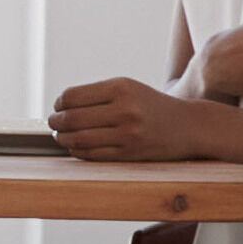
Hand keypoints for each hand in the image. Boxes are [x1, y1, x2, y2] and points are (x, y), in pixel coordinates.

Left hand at [51, 74, 197, 165]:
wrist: (188, 126)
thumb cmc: (150, 105)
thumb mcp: (127, 88)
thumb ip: (96, 94)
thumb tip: (59, 106)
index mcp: (120, 88)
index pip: (71, 97)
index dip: (59, 104)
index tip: (58, 107)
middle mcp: (124, 110)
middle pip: (71, 119)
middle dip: (55, 123)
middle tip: (53, 124)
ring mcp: (128, 134)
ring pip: (79, 139)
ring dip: (63, 139)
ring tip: (61, 136)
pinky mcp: (130, 154)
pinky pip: (93, 155)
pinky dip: (78, 151)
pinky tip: (76, 147)